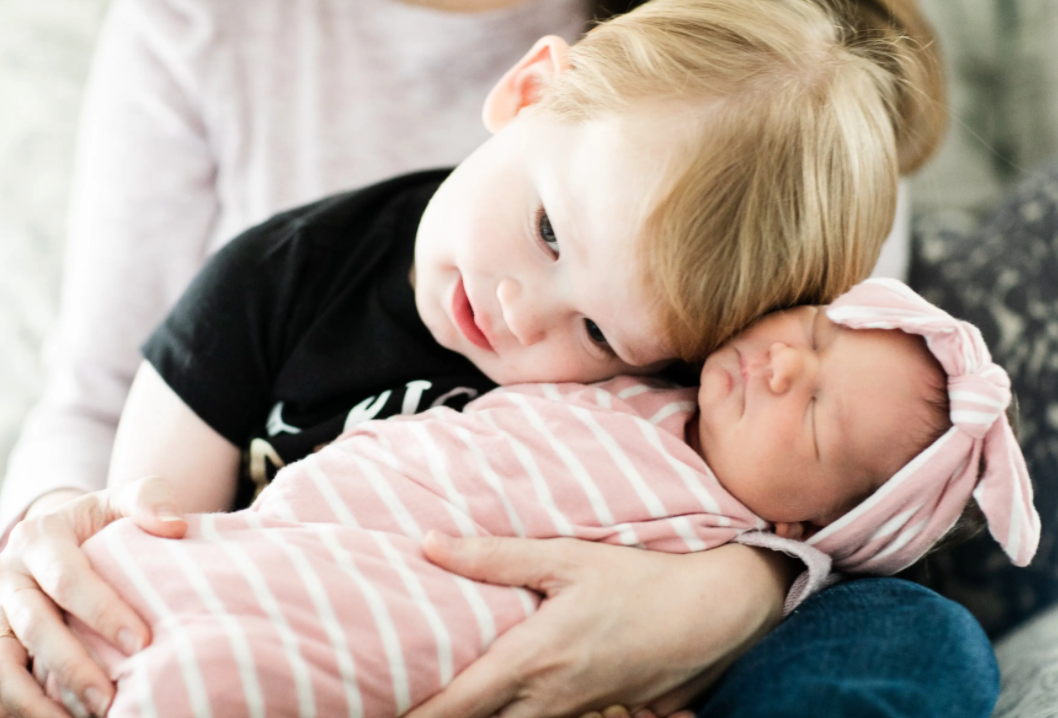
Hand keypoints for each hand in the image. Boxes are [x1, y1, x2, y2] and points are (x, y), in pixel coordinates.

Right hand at [0, 477, 187, 717]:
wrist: (63, 536)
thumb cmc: (102, 523)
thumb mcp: (121, 500)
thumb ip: (148, 499)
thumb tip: (175, 525)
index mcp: (40, 537)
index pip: (69, 579)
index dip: (103, 612)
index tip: (142, 642)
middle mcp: (8, 576)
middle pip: (35, 626)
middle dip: (74, 665)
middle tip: (112, 698)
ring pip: (2, 664)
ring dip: (37, 700)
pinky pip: (0, 680)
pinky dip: (24, 706)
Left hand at [405, 533, 793, 717]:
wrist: (714, 613)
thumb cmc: (640, 580)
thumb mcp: (567, 557)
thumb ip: (495, 556)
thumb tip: (430, 545)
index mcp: (534, 659)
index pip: (458, 705)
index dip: (417, 716)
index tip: (379, 710)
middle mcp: (549, 697)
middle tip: (398, 699)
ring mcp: (574, 711)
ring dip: (476, 715)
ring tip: (439, 697)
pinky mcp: (595, 711)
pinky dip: (510, 713)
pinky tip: (500, 693)